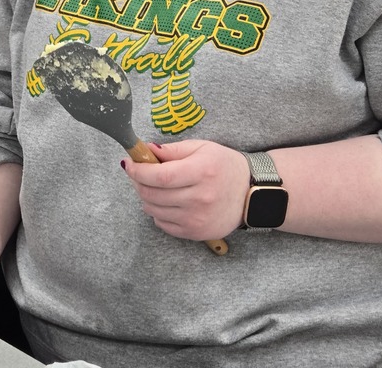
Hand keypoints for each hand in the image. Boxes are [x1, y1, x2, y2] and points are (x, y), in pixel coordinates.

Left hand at [122, 139, 247, 240]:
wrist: (252, 193)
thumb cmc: (225, 166)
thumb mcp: (201, 148)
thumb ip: (172, 150)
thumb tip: (145, 150)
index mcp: (201, 172)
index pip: (159, 176)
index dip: (138, 171)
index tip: (128, 164)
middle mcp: (200, 198)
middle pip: (153, 194)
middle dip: (138, 183)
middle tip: (138, 174)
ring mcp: (198, 219)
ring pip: (154, 211)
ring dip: (146, 197)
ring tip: (154, 187)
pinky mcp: (196, 233)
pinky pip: (163, 225)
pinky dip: (157, 212)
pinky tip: (167, 202)